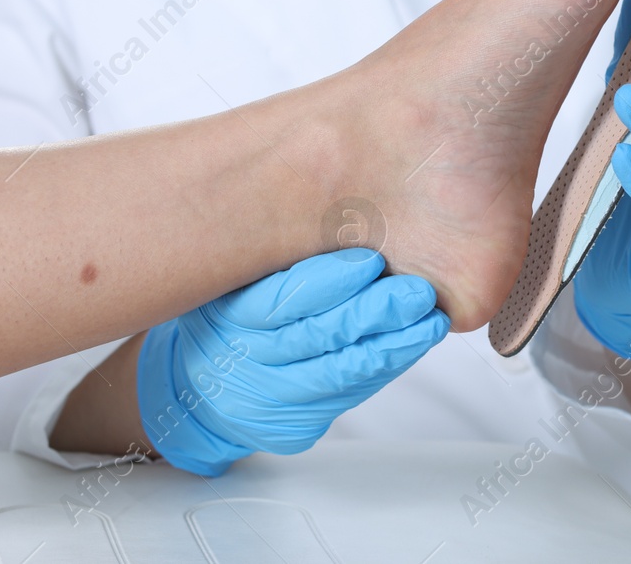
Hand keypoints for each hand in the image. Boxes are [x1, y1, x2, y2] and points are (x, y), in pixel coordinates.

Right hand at [137, 249, 447, 475]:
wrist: (200, 391)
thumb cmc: (225, 320)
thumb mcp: (232, 280)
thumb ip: (276, 253)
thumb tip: (336, 202)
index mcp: (229, 316)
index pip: (282, 299)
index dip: (330, 282)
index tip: (371, 262)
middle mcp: (249, 362)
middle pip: (319, 338)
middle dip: (375, 314)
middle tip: (417, 293)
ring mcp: (273, 400)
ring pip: (343, 372)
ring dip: (394, 345)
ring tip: (430, 321)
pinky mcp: (298, 427)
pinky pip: (350, 395)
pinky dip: (386, 368)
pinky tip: (413, 344)